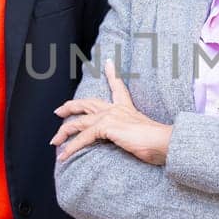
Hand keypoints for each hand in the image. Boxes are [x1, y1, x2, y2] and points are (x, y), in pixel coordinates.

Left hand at [52, 61, 172, 164]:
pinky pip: (82, 138)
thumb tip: (136, 143)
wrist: (164, 143)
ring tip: (54, 142)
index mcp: (126, 108)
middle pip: (87, 103)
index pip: (118, 87)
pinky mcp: (106, 127)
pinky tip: (64, 156)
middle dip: (71, 106)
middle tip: (59, 110)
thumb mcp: (144, 134)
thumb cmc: (159, 142)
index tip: (108, 62)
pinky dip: (71, 148)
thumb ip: (133, 134)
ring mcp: (109, 117)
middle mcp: (116, 109)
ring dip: (63, 133)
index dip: (112, 74)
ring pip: (78, 123)